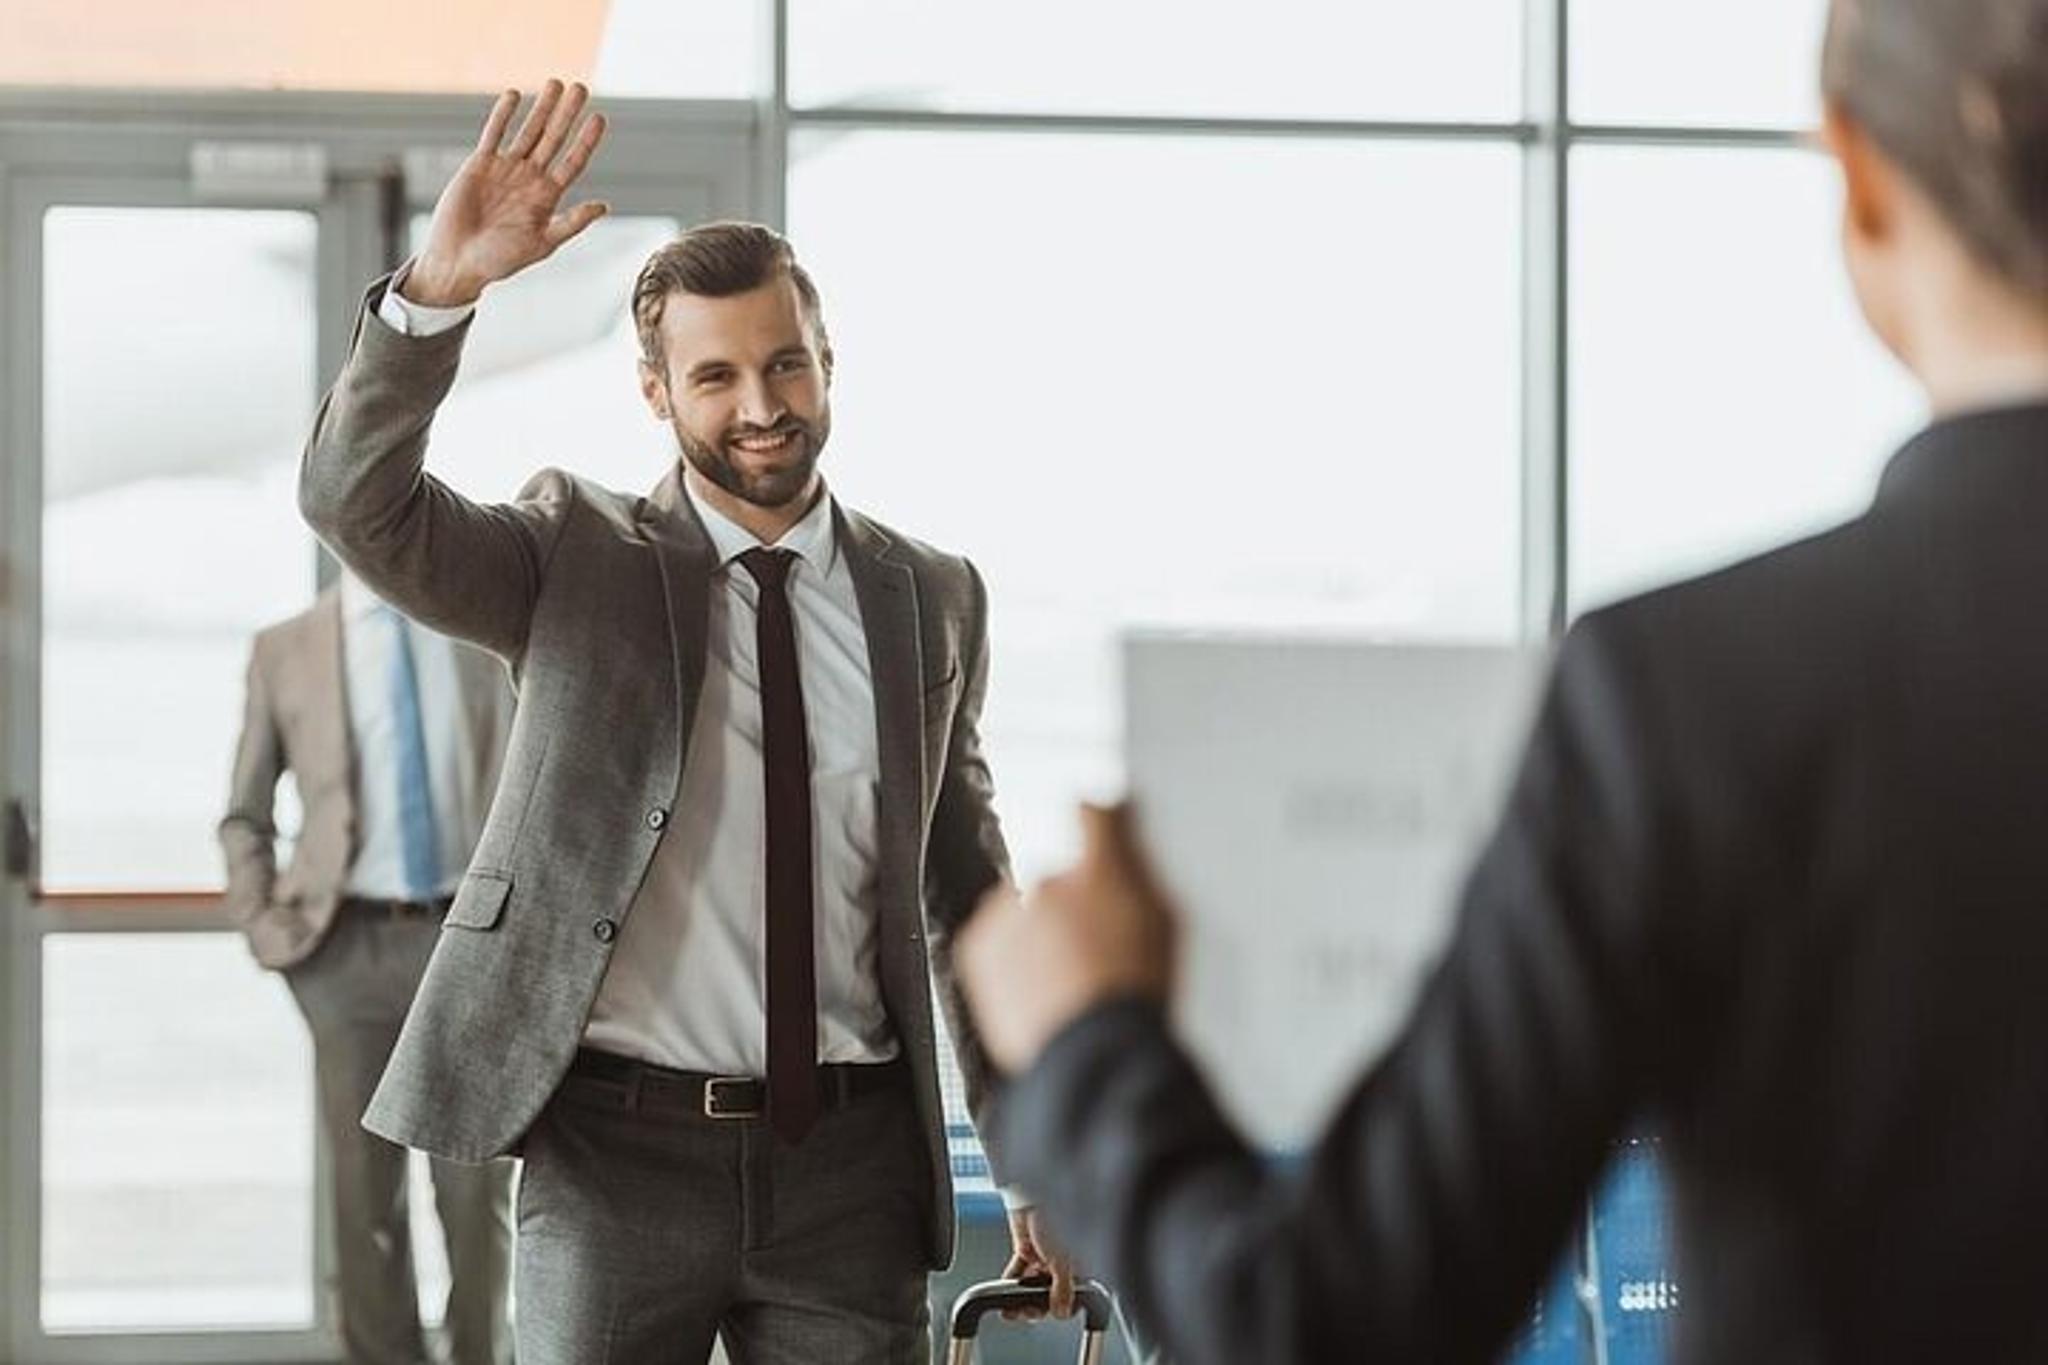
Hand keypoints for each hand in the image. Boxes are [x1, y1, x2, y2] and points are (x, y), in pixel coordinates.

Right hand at [407, 79, 609, 306]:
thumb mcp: (543, 243)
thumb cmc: (501, 260)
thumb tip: (604, 206)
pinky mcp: (480, 164)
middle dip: (567, 114)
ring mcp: (505, 169)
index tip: (599, 118)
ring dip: (542, 108)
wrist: (459, 262)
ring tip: (555, 83)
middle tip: (581, 88)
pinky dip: (503, 115)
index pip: (573, 162)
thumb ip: (572, 223)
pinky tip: (515, 95)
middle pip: (554, 139)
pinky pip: (494, 134)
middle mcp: (530, 179)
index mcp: (548, 197)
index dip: (586, 141)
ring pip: (528, 131)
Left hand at [958, 802, 1178, 1074]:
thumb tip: (1126, 843)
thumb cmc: (1133, 999)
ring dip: (1039, 932)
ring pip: (1025, 909)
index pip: (1094, 813)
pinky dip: (1013, 960)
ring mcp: (1009, 913)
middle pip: (1059, 875)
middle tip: (1094, 947)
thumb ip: (1140, 874)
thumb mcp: (1164, 923)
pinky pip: (997, 940)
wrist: (1092, 1055)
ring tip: (1068, 979)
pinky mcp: (979, 947)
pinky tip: (1043, 989)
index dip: (1099, 819)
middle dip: (1073, 902)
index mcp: (1103, 868)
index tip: (1101, 824)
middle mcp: (1049, 880)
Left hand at [1002, 1205, 1077, 1319]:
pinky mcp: (1026, 1249)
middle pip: (1049, 1291)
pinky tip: (1006, 1291)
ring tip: (1013, 1307)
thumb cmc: (1055, 1217)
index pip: (1071, 1294)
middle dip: (1037, 1304)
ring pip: (1033, 1284)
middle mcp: (1061, 1261)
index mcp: (1078, 1264)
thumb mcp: (1062, 1261)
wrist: (1031, 1195)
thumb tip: (1062, 1312)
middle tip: (1027, 1312)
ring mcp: (1043, 1256)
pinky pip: (1018, 1272)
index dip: (1060, 1306)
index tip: (1051, 1313)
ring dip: (1022, 1296)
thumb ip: (1061, 1289)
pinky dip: (1011, 1282)